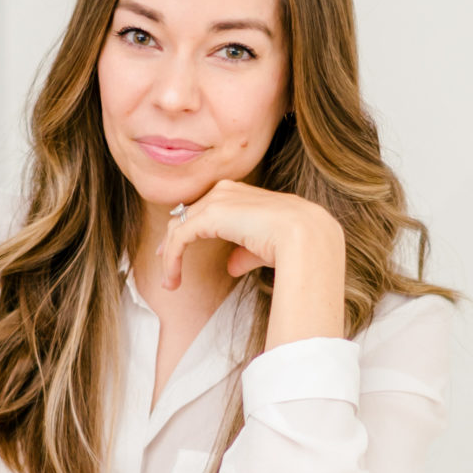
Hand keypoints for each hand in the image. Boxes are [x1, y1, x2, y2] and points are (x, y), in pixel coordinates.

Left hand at [159, 181, 345, 345]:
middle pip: (188, 214)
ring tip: (169, 282)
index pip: (207, 208)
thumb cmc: (297, 243)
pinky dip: (172, 259)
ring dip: (171, 255)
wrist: (306, 237)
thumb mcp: (266, 247)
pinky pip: (180, 237)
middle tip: (165, 263)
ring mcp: (217, 201)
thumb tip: (232, 266)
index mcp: (243, 193)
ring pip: (180, 226)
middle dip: (173, 239)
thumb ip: (246, 253)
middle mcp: (227, 191)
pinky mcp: (209, 216)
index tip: (178, 250)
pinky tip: (173, 279)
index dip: (190, 228)